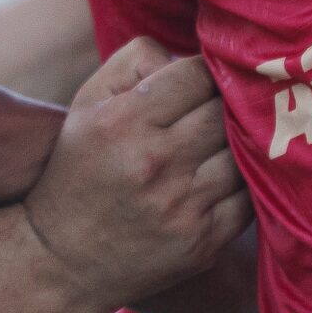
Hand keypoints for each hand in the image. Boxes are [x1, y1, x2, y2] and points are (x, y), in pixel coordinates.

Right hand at [22, 41, 252, 307]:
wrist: (61, 258)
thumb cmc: (80, 167)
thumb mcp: (87, 102)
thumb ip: (136, 60)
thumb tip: (189, 54)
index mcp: (124, 121)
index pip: (198, 74)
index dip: (206, 73)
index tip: (202, 83)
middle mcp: (154, 162)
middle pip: (224, 111)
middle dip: (225, 105)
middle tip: (220, 109)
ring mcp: (181, 206)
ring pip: (243, 153)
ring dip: (239, 144)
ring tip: (225, 142)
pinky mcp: (201, 243)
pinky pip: (249, 199)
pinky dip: (246, 185)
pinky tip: (228, 178)